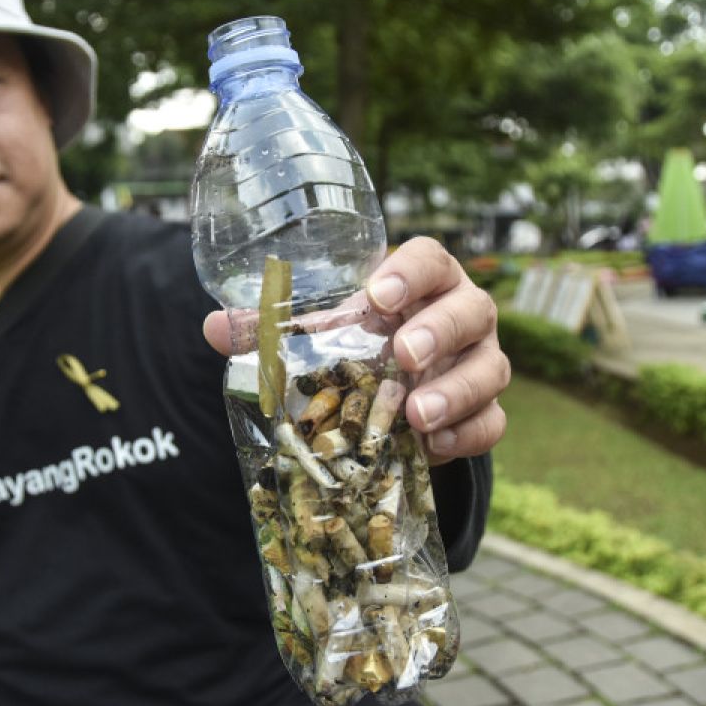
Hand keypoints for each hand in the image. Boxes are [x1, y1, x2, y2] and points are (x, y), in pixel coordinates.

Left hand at [202, 237, 509, 463]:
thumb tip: (213, 326)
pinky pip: (492, 422)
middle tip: (404, 355)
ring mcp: (480, 362)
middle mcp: (461, 315)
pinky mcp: (485, 411)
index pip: (431, 259)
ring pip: (490, 369)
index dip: (411, 272)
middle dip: (439, 332)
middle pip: (471, 310)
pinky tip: (432, 446)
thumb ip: (270, 328)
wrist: (396, 394)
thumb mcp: (318, 333)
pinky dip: (466, 435)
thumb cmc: (358, 344)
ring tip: (416, 415)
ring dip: (455, 391)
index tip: (379, 294)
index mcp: (422, 282)